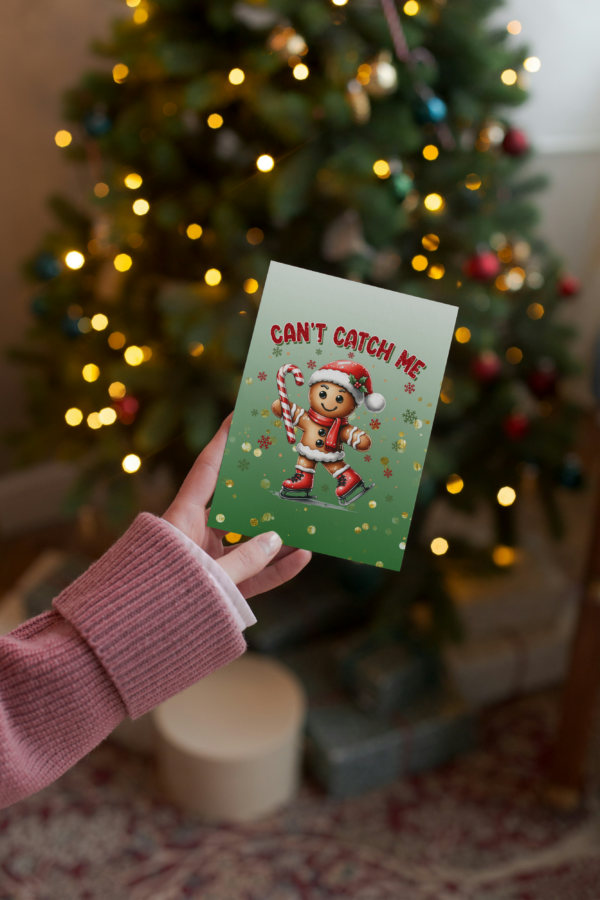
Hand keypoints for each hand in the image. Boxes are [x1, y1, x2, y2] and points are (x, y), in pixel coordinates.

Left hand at [163, 413, 311, 597]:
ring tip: (307, 518)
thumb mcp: (205, 577)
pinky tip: (303, 558)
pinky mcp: (219, 590)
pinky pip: (252, 576)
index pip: (206, 473)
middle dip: (261, 490)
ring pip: (248, 542)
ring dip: (278, 534)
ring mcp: (208, 563)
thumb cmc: (158, 602)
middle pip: (234, 505)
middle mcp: (195, 537)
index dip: (221, 442)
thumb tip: (278, 539)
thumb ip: (245, 561)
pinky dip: (275, 570)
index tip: (237, 415)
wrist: (132, 642)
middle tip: (288, 469)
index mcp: (181, 520)